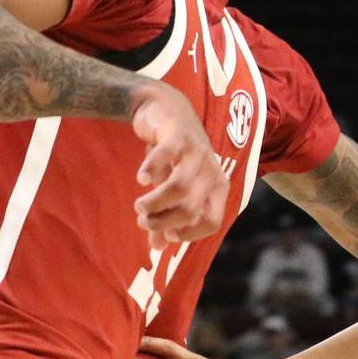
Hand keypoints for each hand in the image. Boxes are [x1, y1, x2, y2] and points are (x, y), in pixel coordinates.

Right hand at [131, 84, 228, 252]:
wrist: (165, 108)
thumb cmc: (172, 155)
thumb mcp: (170, 188)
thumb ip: (166, 218)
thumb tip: (156, 250)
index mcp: (217, 187)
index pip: (211, 222)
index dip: (187, 233)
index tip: (164, 234)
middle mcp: (212, 171)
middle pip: (190, 209)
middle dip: (162, 221)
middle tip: (143, 220)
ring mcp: (197, 152)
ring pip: (180, 188)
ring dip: (154, 203)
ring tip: (139, 205)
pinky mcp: (178, 135)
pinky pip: (166, 157)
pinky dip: (151, 170)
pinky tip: (140, 178)